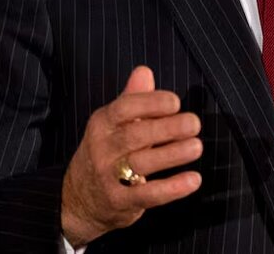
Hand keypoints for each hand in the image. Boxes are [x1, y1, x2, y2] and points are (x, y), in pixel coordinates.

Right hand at [60, 66, 202, 245]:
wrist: (77, 200)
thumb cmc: (105, 153)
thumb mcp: (112, 124)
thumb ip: (132, 98)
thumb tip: (144, 71)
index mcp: (102, 123)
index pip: (124, 108)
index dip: (151, 103)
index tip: (176, 102)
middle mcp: (103, 148)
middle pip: (135, 135)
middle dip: (167, 128)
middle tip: (194, 123)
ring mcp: (108, 176)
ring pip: (142, 164)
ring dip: (172, 155)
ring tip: (196, 147)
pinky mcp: (119, 202)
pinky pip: (147, 195)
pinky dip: (172, 188)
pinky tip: (193, 179)